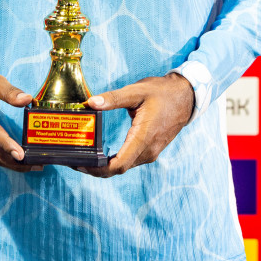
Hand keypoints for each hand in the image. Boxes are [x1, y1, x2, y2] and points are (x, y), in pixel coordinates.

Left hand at [78, 72, 195, 176]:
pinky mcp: (151, 150)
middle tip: (74, 160)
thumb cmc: (162, 93)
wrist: (186, 97)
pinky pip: (130, 161)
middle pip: (118, 169)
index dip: (98, 169)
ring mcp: (151, 152)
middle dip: (95, 168)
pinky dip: (114, 161)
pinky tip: (102, 154)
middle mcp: (148, 150)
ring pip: (124, 166)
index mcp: (143, 137)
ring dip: (104, 166)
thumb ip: (113, 98)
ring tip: (83, 157)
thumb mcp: (137, 91)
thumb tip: (90, 103)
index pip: (119, 164)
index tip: (80, 164)